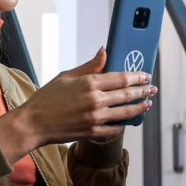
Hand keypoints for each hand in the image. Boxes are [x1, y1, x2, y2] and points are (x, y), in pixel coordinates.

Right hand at [0, 48, 156, 163]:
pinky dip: (123, 124)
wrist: (34, 123)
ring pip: (125, 113)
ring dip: (139, 108)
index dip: (136, 76)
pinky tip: (128, 120)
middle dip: (143, 91)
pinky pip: (115, 129)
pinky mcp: (92, 133)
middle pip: (127, 95)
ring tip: (147, 104)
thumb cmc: (46, 98)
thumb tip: (104, 52)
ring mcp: (95, 118)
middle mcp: (95, 101)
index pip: (121, 78)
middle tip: (152, 89)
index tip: (145, 75)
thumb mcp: (67, 76)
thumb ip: (89, 66)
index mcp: (89, 83)